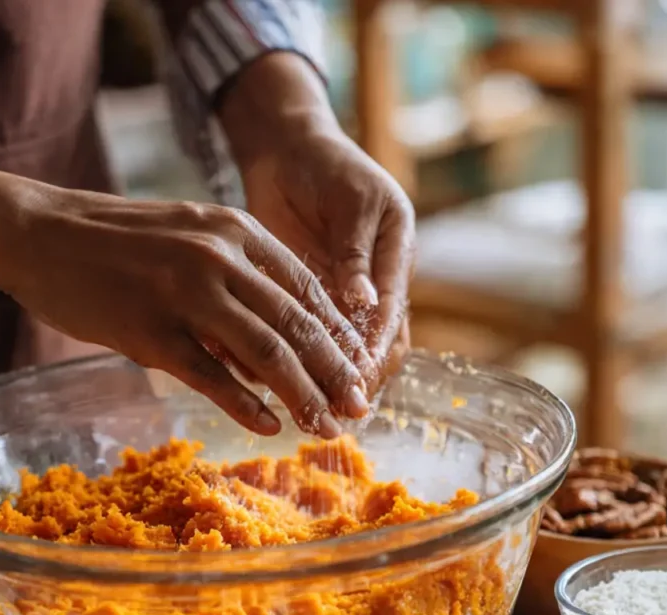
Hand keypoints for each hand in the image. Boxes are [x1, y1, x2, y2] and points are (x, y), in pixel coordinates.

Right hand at [0, 186, 372, 436]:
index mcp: (236, 231)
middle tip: (359, 410)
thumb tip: (277, 349)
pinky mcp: (150, 330)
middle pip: (298, 324)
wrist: (39, 232)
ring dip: (302, 395)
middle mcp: (220, 258)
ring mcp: (185, 293)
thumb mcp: (191, 242)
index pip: (309, 289)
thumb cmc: (118, 244)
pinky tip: (268, 427)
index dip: (341, 336)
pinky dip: (245, 405)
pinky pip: (211, 375)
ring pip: (265, 352)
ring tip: (324, 428)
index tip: (361, 371)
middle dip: (335, 374)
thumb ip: (239, 283)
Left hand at [221, 55, 415, 395]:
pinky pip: (305, 338)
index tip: (357, 382)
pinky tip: (270, 382)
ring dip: (325, 380)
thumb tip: (367, 304)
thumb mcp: (349, 202)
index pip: (392, 317)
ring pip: (340, 351)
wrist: (287, 149)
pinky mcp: (308, 300)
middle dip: (355, 381)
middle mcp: (374, 284)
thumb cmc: (326, 164)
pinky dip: (291, 360)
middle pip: (374, 347)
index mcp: (396, 257)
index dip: (375, 352)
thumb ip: (354, 253)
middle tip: (333, 412)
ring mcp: (342, 295)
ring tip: (307, 411)